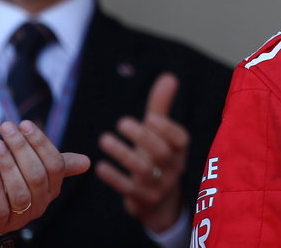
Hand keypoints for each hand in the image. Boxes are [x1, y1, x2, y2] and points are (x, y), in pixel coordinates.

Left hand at [0, 120, 91, 237]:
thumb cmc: (2, 178)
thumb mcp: (26, 164)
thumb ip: (51, 159)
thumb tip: (87, 161)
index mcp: (51, 189)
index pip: (55, 165)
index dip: (41, 143)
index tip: (25, 124)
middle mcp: (39, 206)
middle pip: (37, 176)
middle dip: (21, 148)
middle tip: (6, 128)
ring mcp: (19, 218)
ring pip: (20, 192)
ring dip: (8, 165)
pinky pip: (1, 207)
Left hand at [95, 72, 188, 232]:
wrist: (160, 203)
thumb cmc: (158, 158)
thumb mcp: (160, 134)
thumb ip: (162, 107)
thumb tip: (169, 76)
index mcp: (180, 150)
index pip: (180, 139)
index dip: (168, 128)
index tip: (150, 116)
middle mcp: (174, 168)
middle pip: (162, 153)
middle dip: (142, 137)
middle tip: (121, 122)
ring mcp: (161, 186)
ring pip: (145, 170)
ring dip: (123, 154)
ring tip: (104, 140)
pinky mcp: (145, 201)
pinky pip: (130, 190)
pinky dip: (115, 178)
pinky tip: (100, 166)